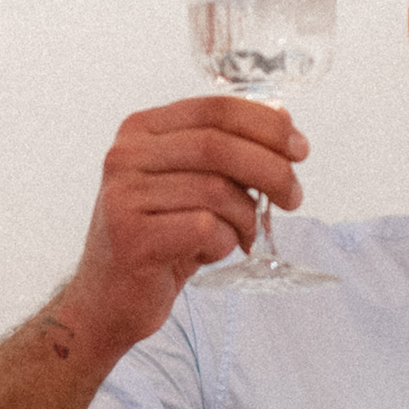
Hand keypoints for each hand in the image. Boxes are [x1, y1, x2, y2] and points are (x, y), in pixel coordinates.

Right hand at [56, 98, 306, 350]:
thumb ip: (229, 153)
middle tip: (293, 197)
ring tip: (243, 235)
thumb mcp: (193, 186)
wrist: (109, 298)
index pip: (215, 109)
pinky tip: (212, 251)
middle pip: (219, 146)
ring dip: (246, 217)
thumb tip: (283, 120)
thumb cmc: (160, 238)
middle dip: (271, 170)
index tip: (300, 149)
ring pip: (216, 191)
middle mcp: (126, 155)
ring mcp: (125, 195)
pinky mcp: (132, 236)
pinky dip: (224, 242)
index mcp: (142, 130)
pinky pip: (205, 228)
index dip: (265, 125)